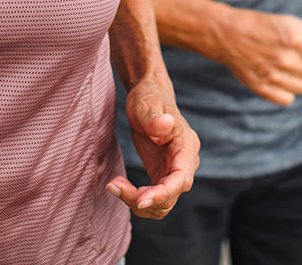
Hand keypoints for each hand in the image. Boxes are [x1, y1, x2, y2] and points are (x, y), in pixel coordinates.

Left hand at [107, 79, 199, 218]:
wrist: (148, 97)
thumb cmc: (148, 98)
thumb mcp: (146, 104)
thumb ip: (154, 117)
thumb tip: (164, 124)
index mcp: (186, 145)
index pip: (181, 179)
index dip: (163, 193)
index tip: (140, 201)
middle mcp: (185, 162)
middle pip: (170, 196)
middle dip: (143, 198)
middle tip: (115, 186)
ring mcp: (174, 171)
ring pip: (162, 203)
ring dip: (138, 202)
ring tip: (114, 185)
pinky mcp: (162, 175)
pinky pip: (154, 198)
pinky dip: (136, 199)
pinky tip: (120, 186)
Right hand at [217, 9, 301, 105]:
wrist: (227, 34)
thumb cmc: (262, 25)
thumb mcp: (290, 22)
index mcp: (295, 38)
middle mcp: (286, 58)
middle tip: (294, 55)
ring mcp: (273, 75)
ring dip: (298, 79)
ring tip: (284, 65)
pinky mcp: (262, 88)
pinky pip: (288, 99)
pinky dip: (285, 91)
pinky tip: (276, 77)